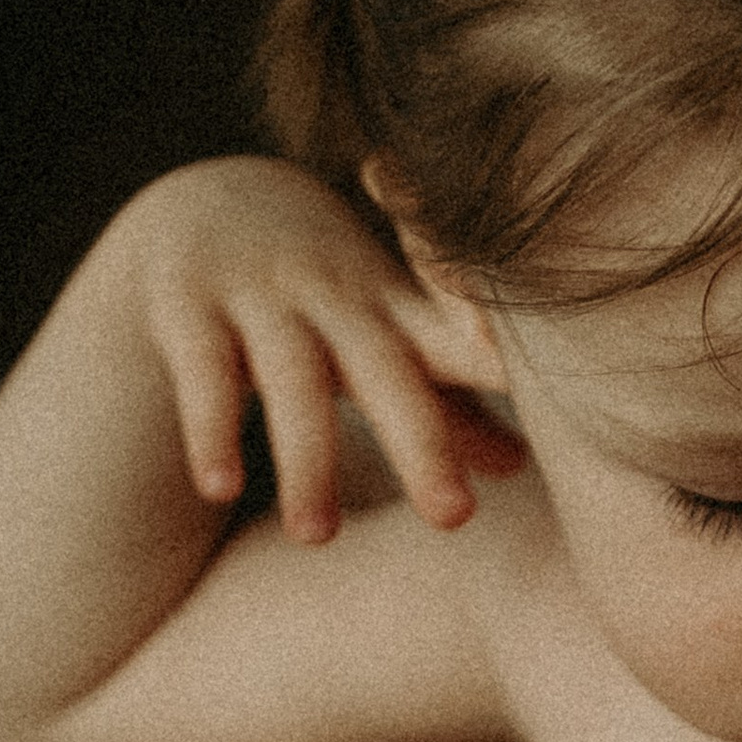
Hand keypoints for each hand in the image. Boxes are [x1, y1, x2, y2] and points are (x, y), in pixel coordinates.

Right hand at [100, 159, 523, 541]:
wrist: (206, 202)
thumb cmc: (325, 296)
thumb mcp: (385, 337)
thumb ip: (447, 404)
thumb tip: (521, 467)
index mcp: (397, 311)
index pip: (461, 335)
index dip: (500, 354)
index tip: (552, 405)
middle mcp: (337, 297)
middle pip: (387, 370)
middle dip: (421, 442)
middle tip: (452, 519)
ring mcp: (263, 296)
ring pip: (293, 380)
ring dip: (305, 459)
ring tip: (316, 539)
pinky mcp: (189, 306)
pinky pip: (204, 372)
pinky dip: (210, 428)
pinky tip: (218, 488)